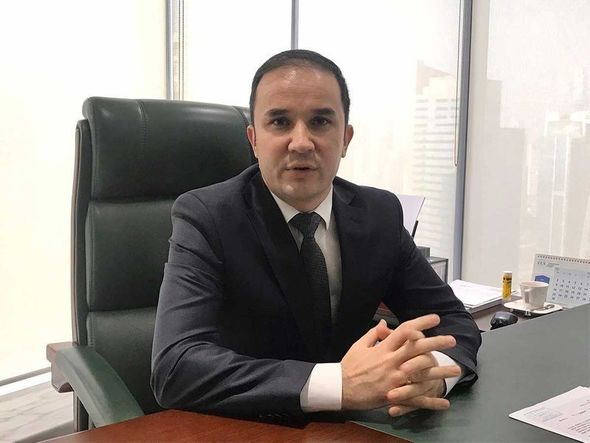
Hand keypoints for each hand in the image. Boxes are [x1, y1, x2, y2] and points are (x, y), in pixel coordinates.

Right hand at [341, 314, 456, 410]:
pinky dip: (431, 401)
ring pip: (422, 374)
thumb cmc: (349, 366)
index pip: (405, 331)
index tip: (435, 318)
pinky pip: (416, 399)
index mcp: (383, 348)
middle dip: (436, 343)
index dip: (421, 323)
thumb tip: (384, 322)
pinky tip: (444, 403)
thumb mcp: (359, 345)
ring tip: (456, 369)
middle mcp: (392, 362)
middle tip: (452, 339)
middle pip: (418, 349)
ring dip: (440, 371)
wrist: (340, 388)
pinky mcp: (395, 395)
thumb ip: (374, 334)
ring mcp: (395, 379)